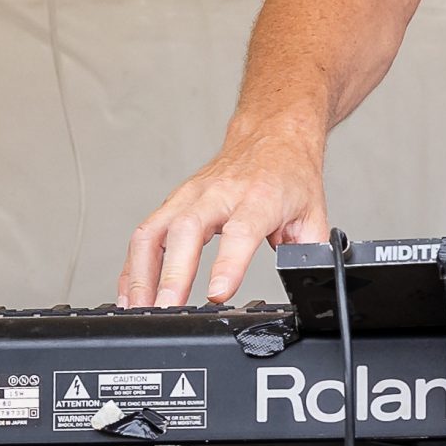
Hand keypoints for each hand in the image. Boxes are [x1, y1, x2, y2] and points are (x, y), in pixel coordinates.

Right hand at [118, 127, 328, 306]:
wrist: (272, 136)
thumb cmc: (289, 175)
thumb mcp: (314, 214)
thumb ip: (311, 251)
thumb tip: (310, 281)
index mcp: (259, 198)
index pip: (239, 231)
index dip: (227, 264)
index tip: (216, 293)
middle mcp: (218, 194)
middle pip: (186, 231)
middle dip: (171, 274)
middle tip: (165, 309)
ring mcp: (190, 196)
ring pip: (154, 231)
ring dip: (141, 274)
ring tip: (139, 308)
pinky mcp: (173, 202)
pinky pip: (145, 234)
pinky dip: (133, 266)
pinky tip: (131, 292)